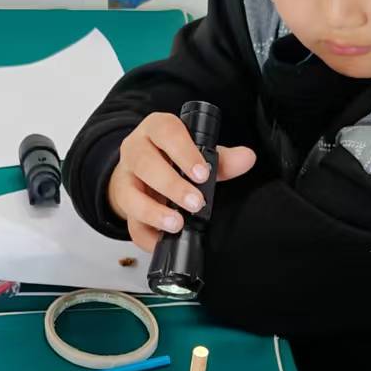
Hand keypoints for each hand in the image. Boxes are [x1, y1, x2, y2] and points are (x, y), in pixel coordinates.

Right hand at [107, 111, 256, 251]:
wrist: (142, 172)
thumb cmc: (172, 158)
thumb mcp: (197, 154)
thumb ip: (222, 159)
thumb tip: (247, 158)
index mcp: (156, 130)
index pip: (166, 132)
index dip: (183, 152)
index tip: (202, 174)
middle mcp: (135, 150)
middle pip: (145, 163)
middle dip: (171, 185)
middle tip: (195, 202)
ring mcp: (125, 178)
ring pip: (129, 194)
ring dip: (153, 212)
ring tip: (176, 224)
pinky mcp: (123, 206)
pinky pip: (130, 223)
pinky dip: (146, 235)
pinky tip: (161, 241)